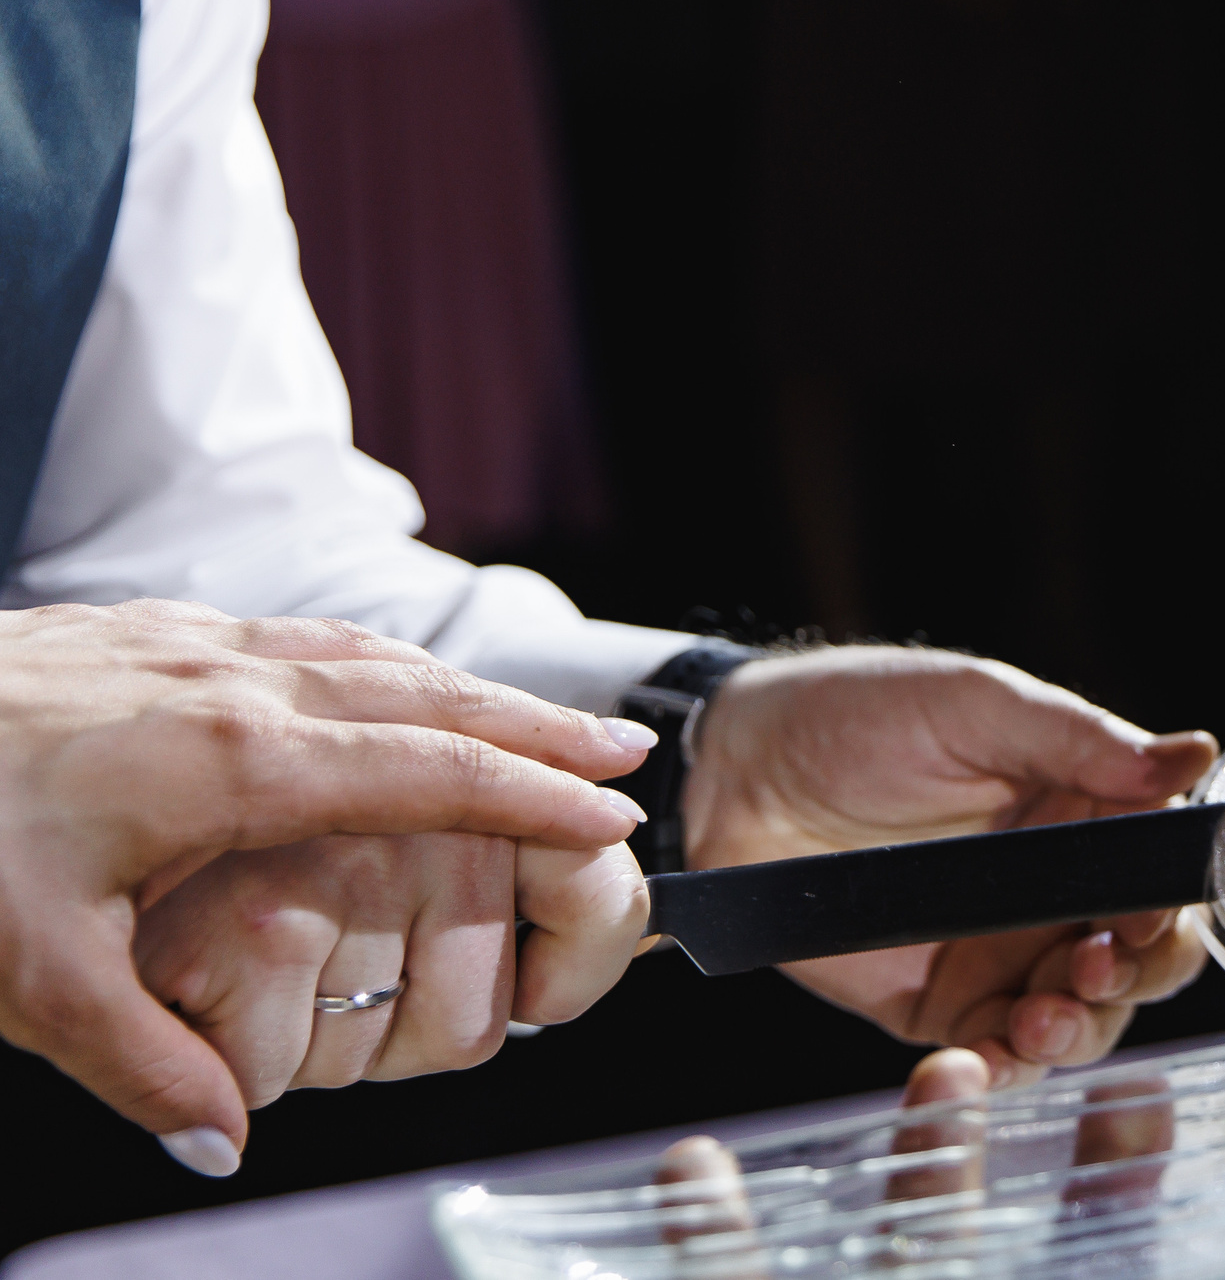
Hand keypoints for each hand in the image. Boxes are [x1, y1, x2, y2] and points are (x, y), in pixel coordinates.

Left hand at [0, 600, 654, 1170]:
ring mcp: (185, 643)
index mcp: (230, 759)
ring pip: (364, 654)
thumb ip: (140, 1058)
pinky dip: (373, 662)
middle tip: (621, 751)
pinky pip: (298, 638)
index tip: (615, 808)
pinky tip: (370, 681)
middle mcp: (229, 683)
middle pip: (422, 692)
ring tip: (526, 717)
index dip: (531, 791)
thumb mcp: (25, 975)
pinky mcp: (140, 632)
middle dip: (531, 722)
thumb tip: (220, 1137)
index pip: (425, 768)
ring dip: (461, 686)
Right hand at [134, 832, 647, 1112]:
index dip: (590, 957)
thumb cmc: (236, 826)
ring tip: (263, 959)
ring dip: (318, 1042)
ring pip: (374, 1056)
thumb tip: (560, 980)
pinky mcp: (238, 936)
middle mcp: (414, 821)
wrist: (72, 774)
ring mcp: (326, 877)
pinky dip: (238, 1057)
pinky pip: (278, 1074)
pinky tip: (216, 984)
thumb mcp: (383, 818)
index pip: (592, 891)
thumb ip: (492, 868)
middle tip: (331, 968)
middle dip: (402, 1028)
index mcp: (460, 789)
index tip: (563, 988)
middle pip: (475, 1024)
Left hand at [682, 648, 1217, 1084]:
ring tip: (1042, 1017)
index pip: (1162, 875)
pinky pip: (994, 1051)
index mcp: (1085, 811)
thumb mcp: (978, 706)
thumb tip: (1194, 755)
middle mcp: (1056, 890)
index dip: (1170, 908)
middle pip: (1141, 960)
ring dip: (1079, 1027)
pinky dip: (1009, 1066)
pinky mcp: (941, 1005)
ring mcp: (1003, 953)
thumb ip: (1083, 742)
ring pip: (1081, 1017)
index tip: (1148, 918)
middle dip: (1135, 977)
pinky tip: (998, 1054)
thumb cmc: (859, 712)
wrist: (733, 773)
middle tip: (1096, 969)